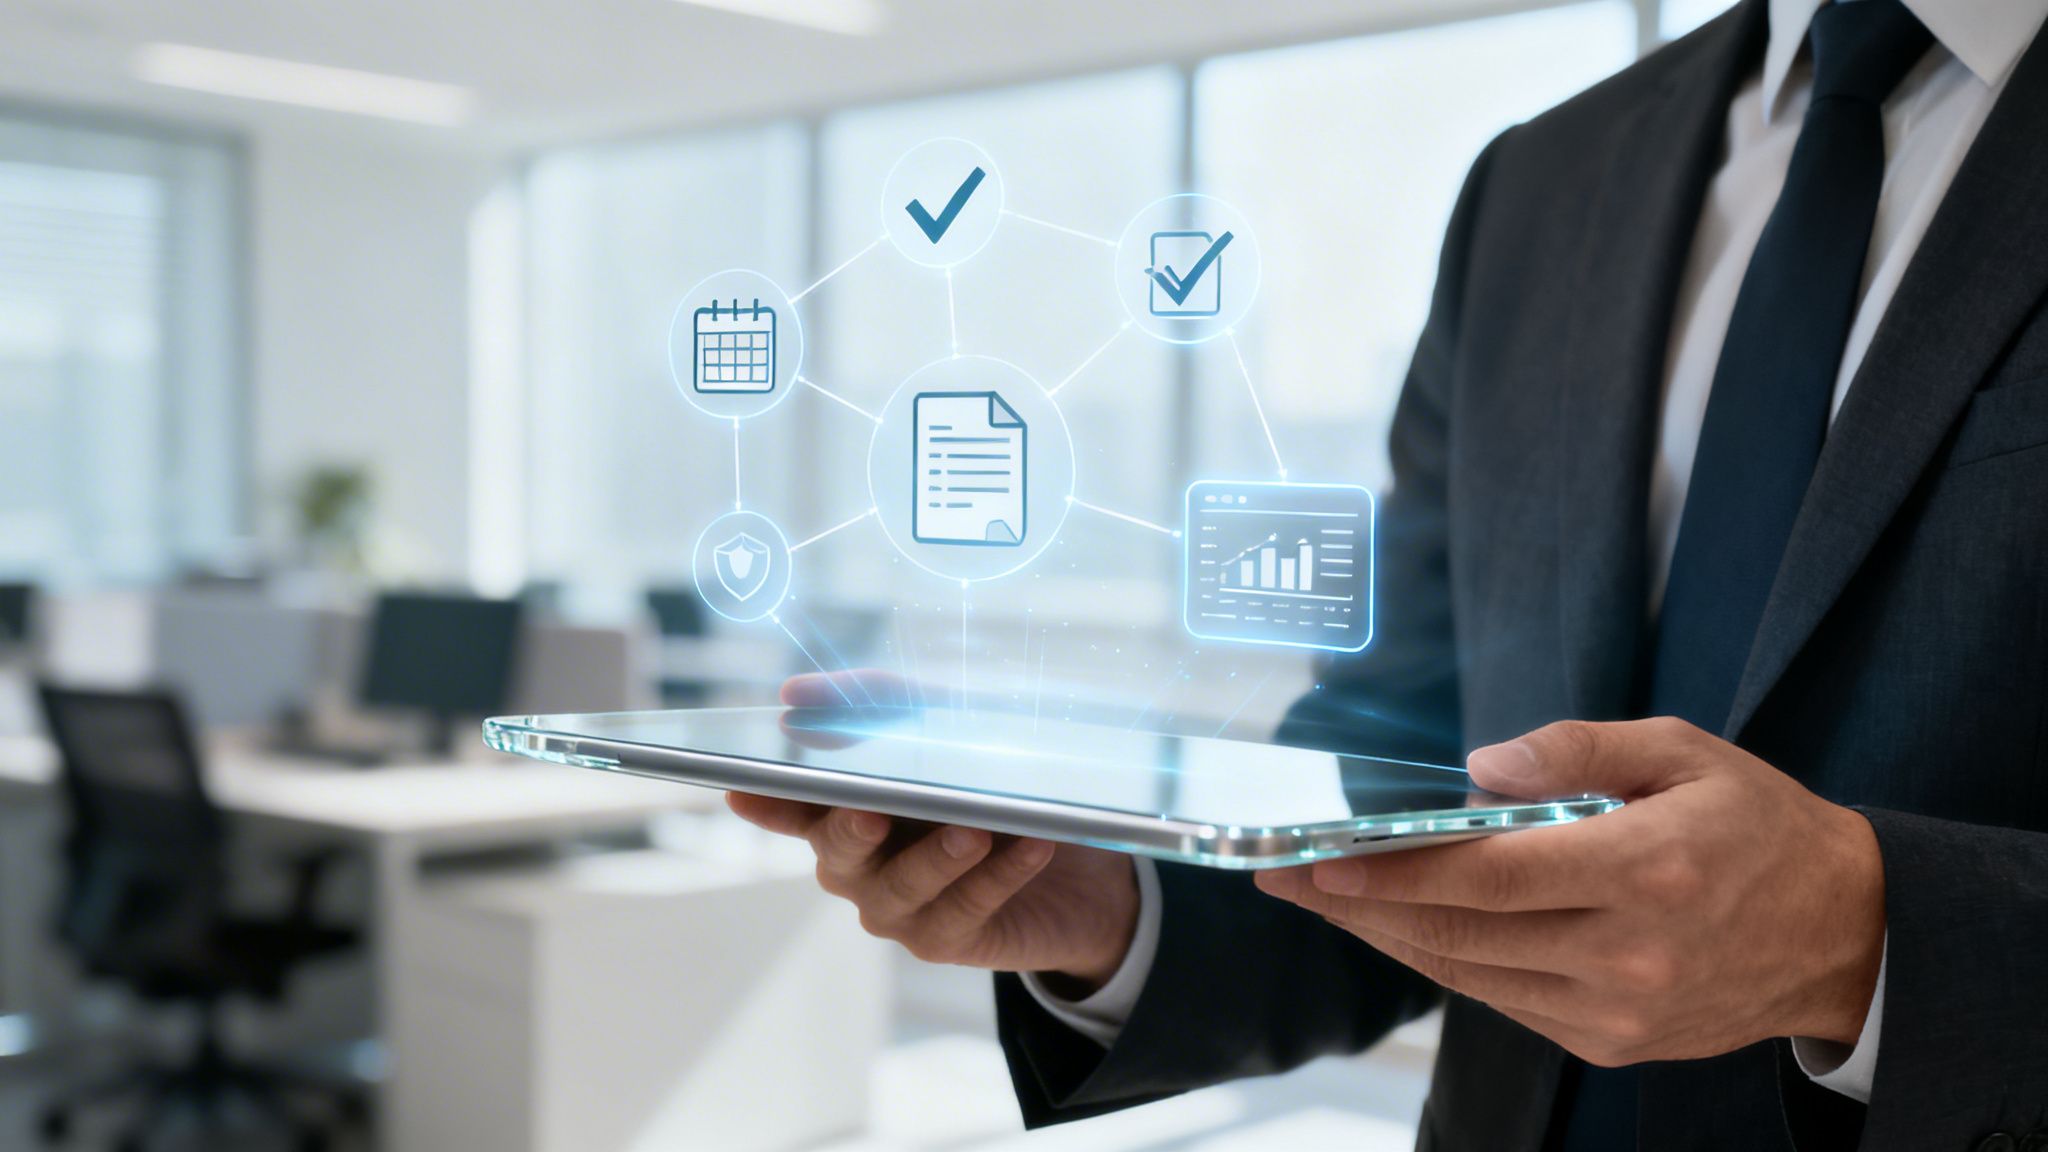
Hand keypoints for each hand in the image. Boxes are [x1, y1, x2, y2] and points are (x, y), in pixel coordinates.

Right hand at [727, 671, 1141, 991]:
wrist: (1073, 870)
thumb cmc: (990, 784)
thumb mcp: (943, 724)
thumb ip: (875, 702)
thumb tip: (796, 694)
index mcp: (846, 809)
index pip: (793, 804)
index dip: (767, 800)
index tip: (743, 788)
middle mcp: (857, 864)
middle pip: (837, 851)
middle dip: (849, 830)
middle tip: (872, 813)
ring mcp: (895, 907)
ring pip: (901, 887)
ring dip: (937, 857)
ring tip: (975, 830)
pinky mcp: (943, 939)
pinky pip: (965, 908)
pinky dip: (1000, 874)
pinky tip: (1033, 845)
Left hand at [1254, 718, 1885, 1065]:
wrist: (1842, 934)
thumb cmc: (1756, 825)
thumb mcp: (1682, 751)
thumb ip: (1577, 749)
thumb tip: (1480, 769)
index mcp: (1647, 869)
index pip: (1488, 874)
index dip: (1392, 869)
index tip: (1317, 857)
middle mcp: (1629, 953)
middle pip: (1459, 931)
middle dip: (1358, 905)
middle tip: (1283, 877)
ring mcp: (1619, 1011)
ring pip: (1469, 974)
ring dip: (1388, 937)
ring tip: (1326, 900)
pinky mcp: (1612, 1044)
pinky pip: (1502, 1000)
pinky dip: (1445, 964)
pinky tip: (1403, 930)